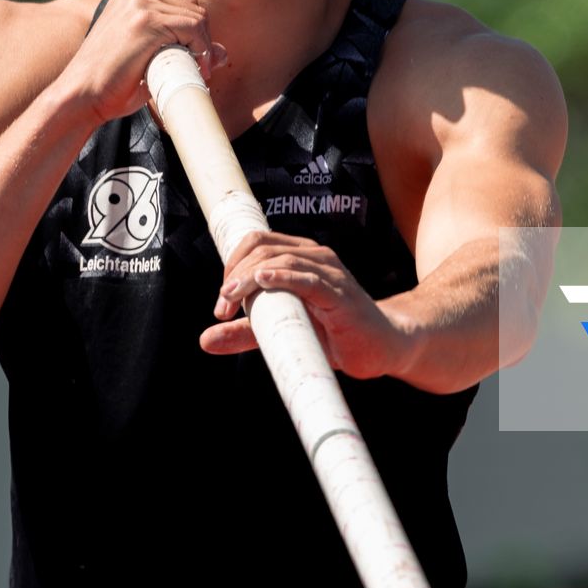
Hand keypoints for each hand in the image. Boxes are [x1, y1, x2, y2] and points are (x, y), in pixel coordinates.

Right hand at [57, 0, 227, 127]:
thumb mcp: (148, 60)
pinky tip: (197, 68)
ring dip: (204, 46)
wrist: (80, 97)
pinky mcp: (146, 23)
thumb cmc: (110, 85)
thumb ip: (180, 50)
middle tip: (202, 68)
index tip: (197, 59)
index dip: (196, 32)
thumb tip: (223, 53)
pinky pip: (192, 28)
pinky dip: (201, 49)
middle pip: (194, 8)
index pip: (183, 4)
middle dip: (203, 39)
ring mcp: (140, 6)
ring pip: (196, 18)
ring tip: (198, 71)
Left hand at [203, 232, 413, 379]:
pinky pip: (308, 279)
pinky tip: (264, 282)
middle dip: (235, 274)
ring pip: (281, 259)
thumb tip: (205, 339)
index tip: (220, 302)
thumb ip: (246, 331)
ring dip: (250, 278)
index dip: (232, 264)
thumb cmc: (335, 334)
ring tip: (232, 300)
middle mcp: (316, 257)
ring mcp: (330, 273)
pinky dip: (283, 277)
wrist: (382, 346)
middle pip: (263, 247)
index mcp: (301, 257)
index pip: (257, 242)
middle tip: (222, 307)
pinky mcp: (340, 294)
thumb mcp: (282, 330)